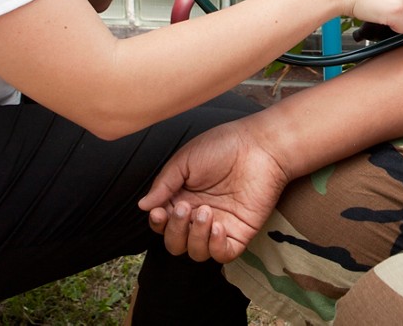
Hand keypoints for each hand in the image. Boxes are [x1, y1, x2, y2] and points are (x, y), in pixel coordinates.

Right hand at [138, 119, 290, 262]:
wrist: (259, 146)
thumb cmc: (223, 146)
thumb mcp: (185, 160)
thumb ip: (164, 184)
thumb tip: (143, 206)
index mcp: (183, 199)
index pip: (163, 224)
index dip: (158, 223)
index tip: (159, 212)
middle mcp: (198, 216)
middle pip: (175, 243)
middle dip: (175, 231)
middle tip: (184, 208)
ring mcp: (219, 226)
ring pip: (195, 253)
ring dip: (195, 237)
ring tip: (205, 211)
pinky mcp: (239, 233)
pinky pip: (222, 255)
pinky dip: (214, 247)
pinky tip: (217, 226)